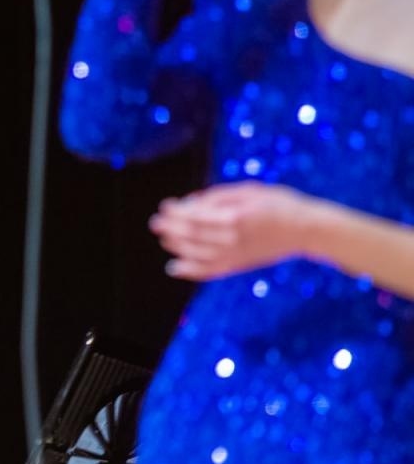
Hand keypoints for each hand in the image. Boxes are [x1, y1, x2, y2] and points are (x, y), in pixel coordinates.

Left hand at [148, 181, 321, 280]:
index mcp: (235, 216)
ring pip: (195, 254)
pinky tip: (174, 267)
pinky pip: (208, 271)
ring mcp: (234, 255)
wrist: (306, 230)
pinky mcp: (238, 266)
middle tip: (156, 223)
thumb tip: (190, 203)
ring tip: (164, 239)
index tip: (165, 207)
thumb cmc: (280, 204)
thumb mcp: (251, 191)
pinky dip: (189, 270)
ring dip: (176, 247)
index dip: (176, 213)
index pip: (195, 216)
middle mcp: (232, 238)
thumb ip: (219, 196)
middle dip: (171, 229)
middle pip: (191, 235)